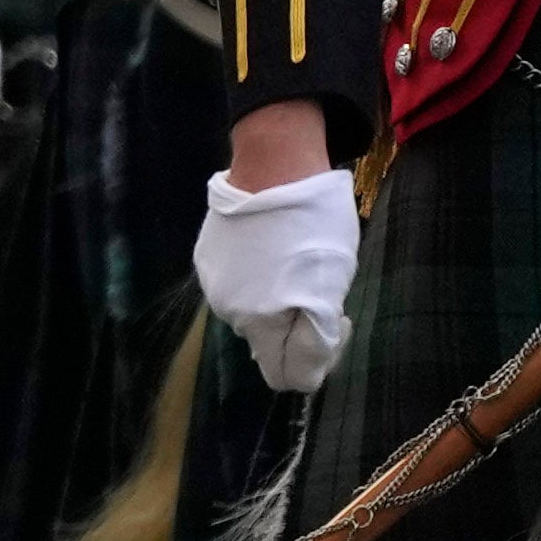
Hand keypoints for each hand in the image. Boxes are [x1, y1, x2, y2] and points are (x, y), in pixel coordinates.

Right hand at [193, 162, 354, 395]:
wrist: (274, 165)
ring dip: (276, 299)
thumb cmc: (314, 223)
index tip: (335, 323)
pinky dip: (256, 276)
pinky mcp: (205, 258)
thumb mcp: (332, 282)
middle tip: (322, 286)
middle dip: (297, 326)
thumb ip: (317, 331)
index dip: (317, 362)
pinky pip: (237, 285)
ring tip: (296, 260)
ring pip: (252, 312)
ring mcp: (213, 282)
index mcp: (263, 319)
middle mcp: (231, 309)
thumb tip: (302, 364)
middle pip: (269, 342)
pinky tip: (271, 245)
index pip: (287, 375)